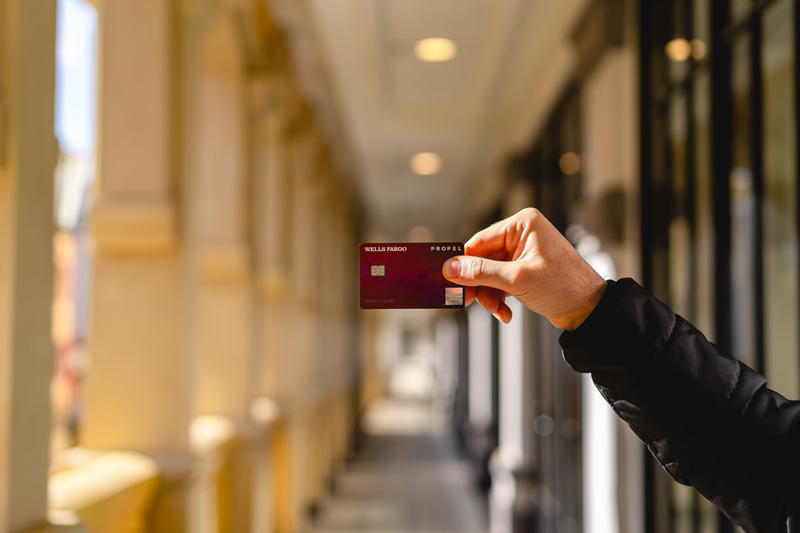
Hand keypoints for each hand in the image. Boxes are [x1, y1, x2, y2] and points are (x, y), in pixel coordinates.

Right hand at [442, 208, 605, 328]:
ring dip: (490, 295)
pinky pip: (501, 281)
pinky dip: (499, 298)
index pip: (480, 241)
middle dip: (479, 284)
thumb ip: (481, 272)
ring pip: (490, 273)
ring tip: (497, 311)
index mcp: (523, 224)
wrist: (589, 309)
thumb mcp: (517, 279)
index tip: (451, 281)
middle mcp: (522, 234)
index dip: (464, 263)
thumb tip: (451, 268)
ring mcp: (524, 252)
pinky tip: (505, 312)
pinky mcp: (525, 269)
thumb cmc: (563, 286)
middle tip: (470, 302)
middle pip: (483, 259)